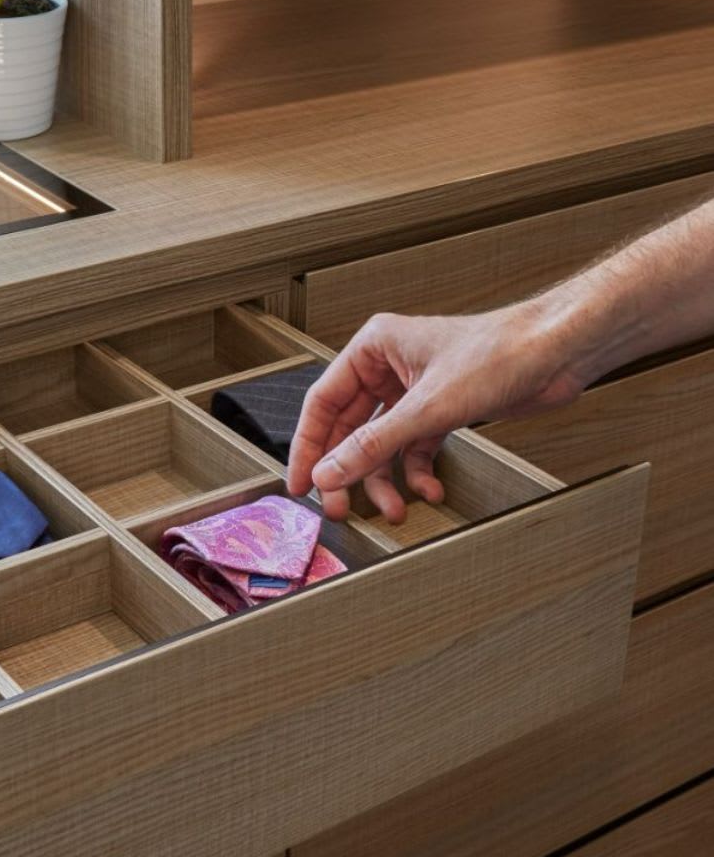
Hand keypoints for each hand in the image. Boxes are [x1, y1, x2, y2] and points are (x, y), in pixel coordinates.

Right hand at [287, 305, 584, 520]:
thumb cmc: (499, 353)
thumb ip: (373, 444)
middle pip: (350, 428)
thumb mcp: (427, 407)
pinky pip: (414, 448)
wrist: (555, 354)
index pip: (322, 402)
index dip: (309, 446)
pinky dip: (418, 472)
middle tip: (337, 506)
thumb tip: (331, 472)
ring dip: (385, 479)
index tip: (301, 483)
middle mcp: (388, 367)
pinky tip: (429, 489)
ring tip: (391, 509)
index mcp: (373, 347)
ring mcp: (414, 390)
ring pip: (382, 444)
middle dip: (348, 470)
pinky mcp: (440, 410)